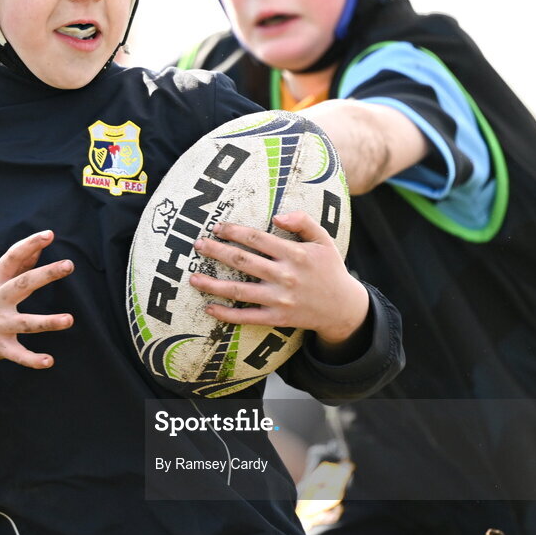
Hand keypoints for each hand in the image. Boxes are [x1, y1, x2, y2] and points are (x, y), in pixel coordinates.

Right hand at [0, 230, 73, 389]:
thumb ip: (16, 268)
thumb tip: (39, 250)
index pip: (12, 257)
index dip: (30, 244)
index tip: (49, 234)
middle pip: (23, 283)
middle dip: (46, 274)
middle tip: (69, 265)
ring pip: (25, 322)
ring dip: (48, 322)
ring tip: (69, 319)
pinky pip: (17, 355)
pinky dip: (32, 359)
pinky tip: (48, 361)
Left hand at [189, 211, 369, 345]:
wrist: (343, 308)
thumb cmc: (330, 269)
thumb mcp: (324, 240)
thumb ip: (303, 222)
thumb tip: (277, 215)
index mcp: (295, 254)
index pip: (257, 238)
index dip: (234, 231)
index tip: (217, 227)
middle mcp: (284, 276)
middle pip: (243, 261)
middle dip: (217, 251)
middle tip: (198, 244)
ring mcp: (279, 299)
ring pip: (239, 291)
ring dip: (213, 285)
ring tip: (192, 278)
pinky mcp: (277, 318)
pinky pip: (247, 317)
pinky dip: (227, 314)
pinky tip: (209, 308)